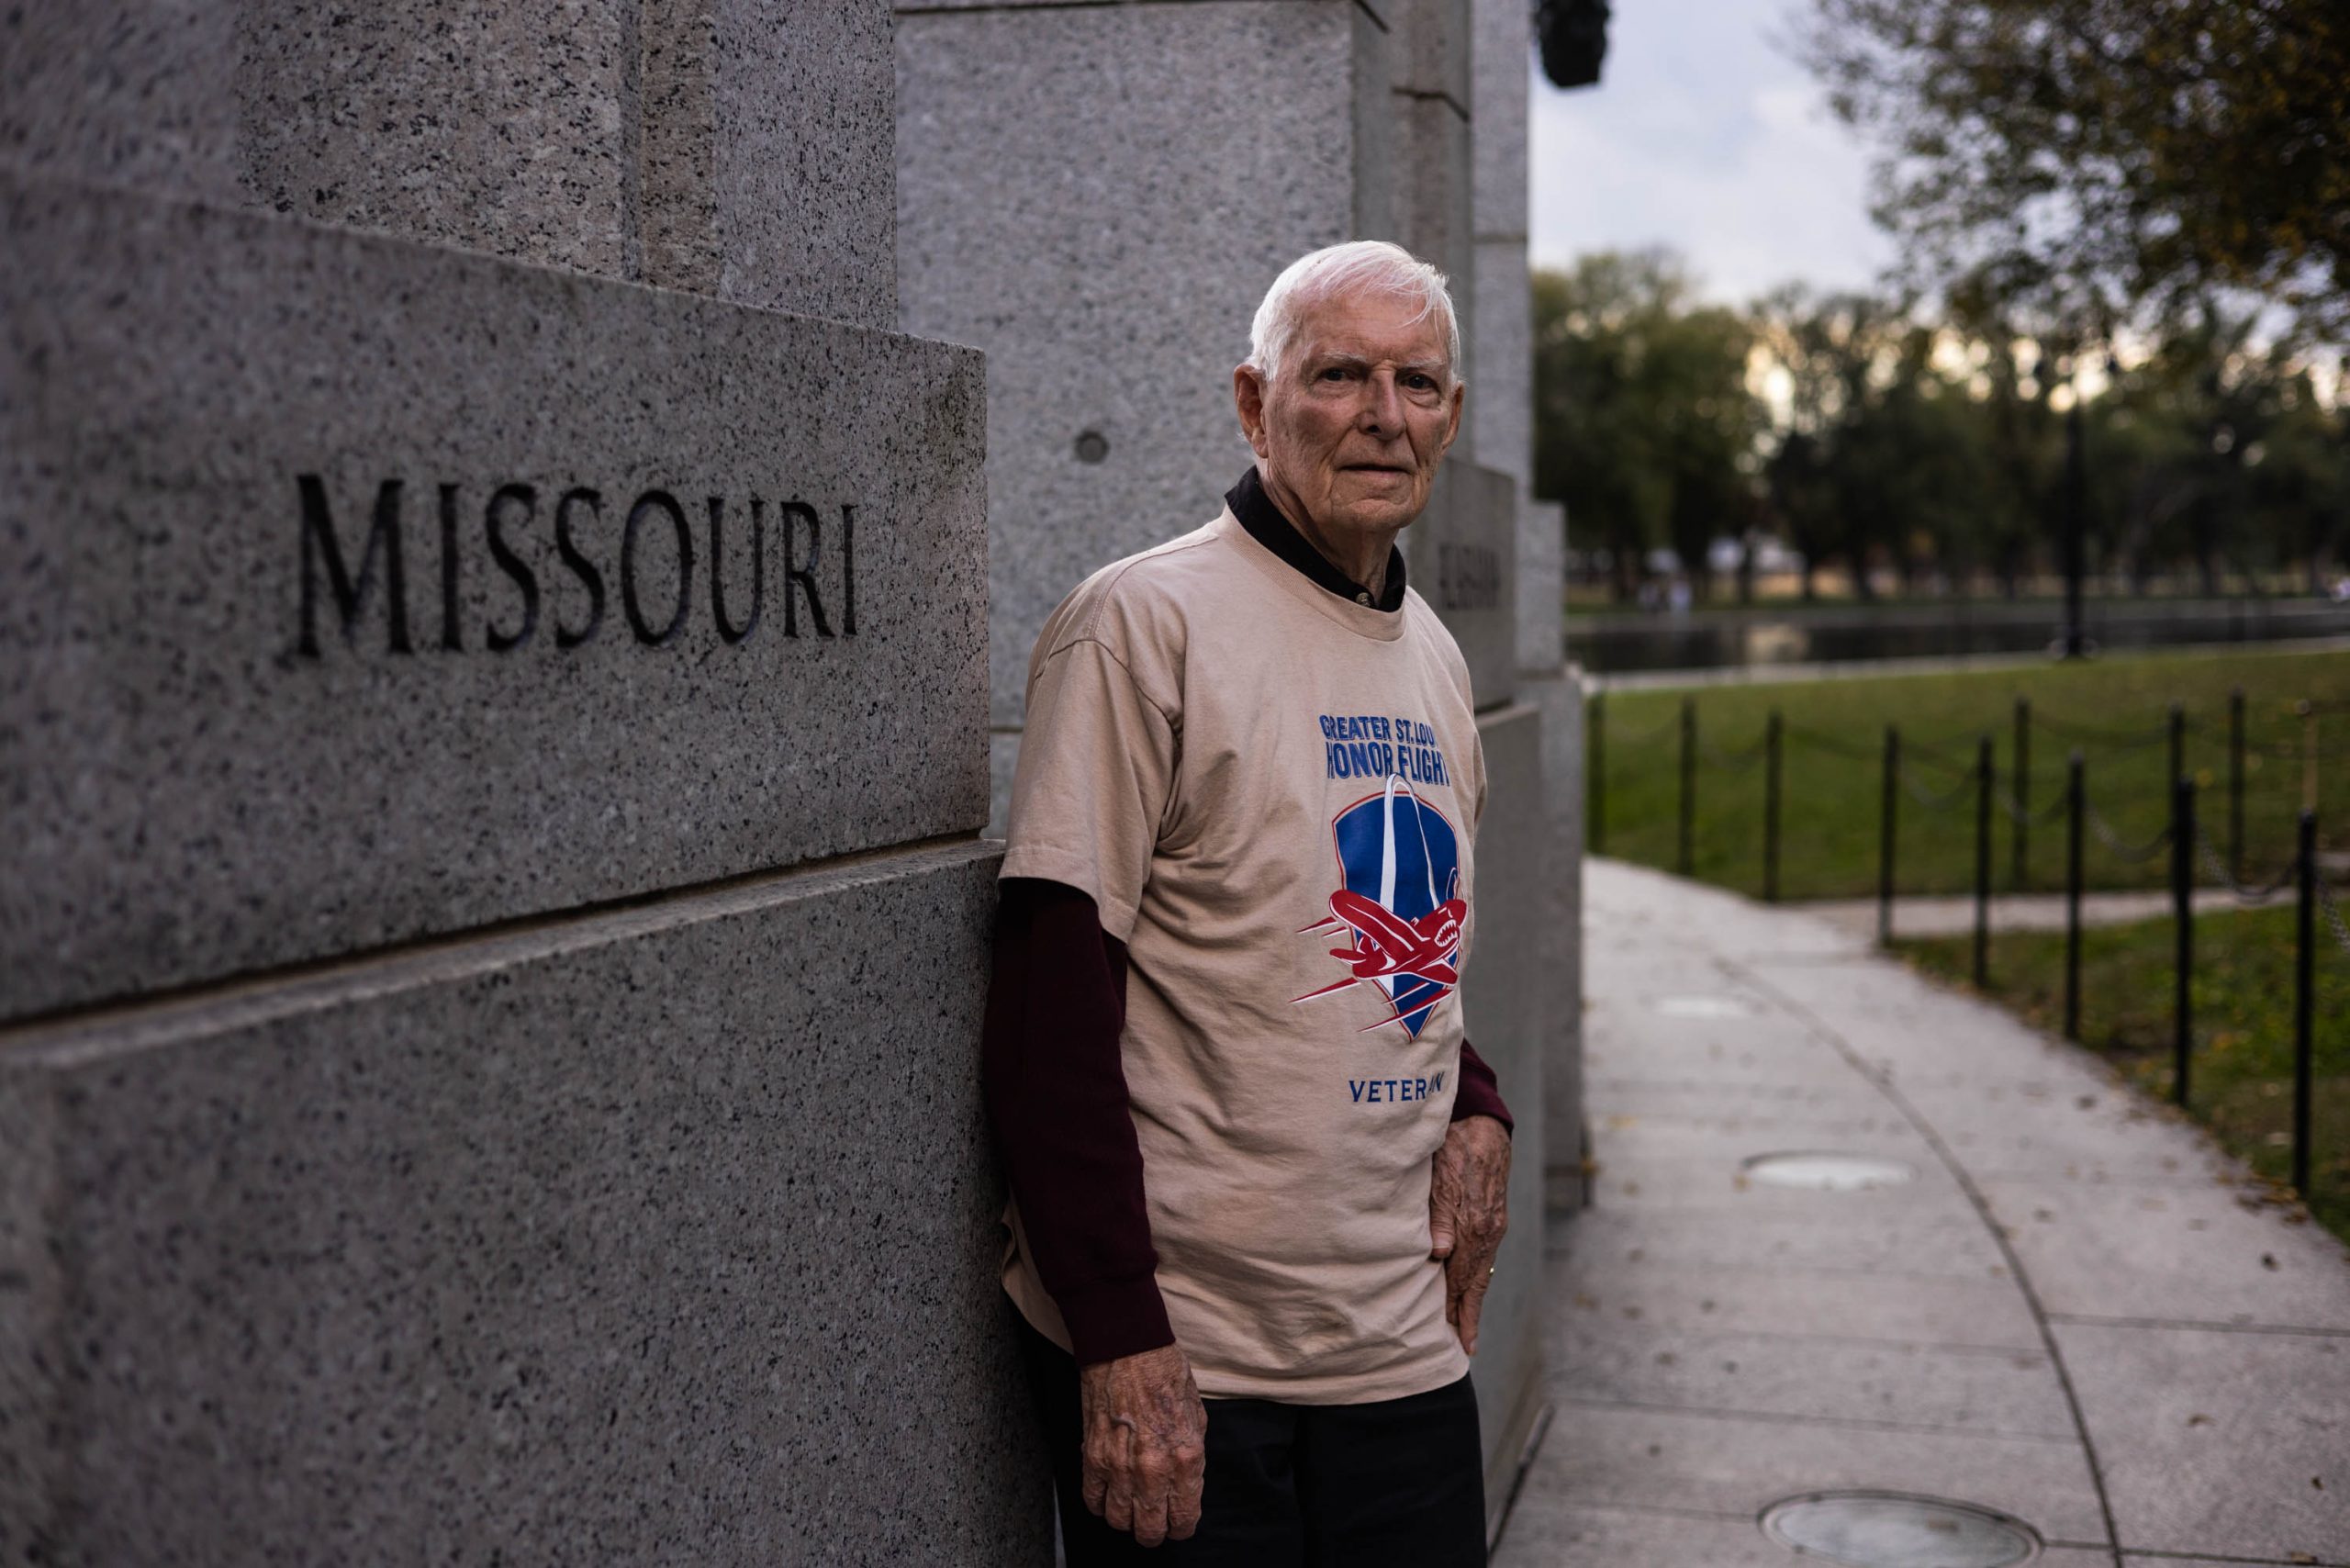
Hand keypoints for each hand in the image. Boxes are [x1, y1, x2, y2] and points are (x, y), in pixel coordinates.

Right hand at [1077, 1343, 1207, 1545]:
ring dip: (1126, 1520)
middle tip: (1156, 1524)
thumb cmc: (1165, 1374)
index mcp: (1186, 1458)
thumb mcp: (1197, 1414)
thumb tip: (1186, 1483)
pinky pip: (1092, 1499)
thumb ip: (1192, 1455)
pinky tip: (1109, 1495)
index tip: (1180, 1524)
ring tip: (1131, 1509)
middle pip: (1149, 1530)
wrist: (1127, 1347)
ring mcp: (1119, 1466)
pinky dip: (1100, 1504)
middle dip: (1155, 1533)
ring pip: (1118, 1520)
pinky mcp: (1093, 1456)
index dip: (1183, 1527)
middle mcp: (1152, 1469)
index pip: (1184, 1518)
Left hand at [1429, 1114, 1510, 1353]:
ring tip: (1466, 1322)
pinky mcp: (1495, 1217)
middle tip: (1466, 1346)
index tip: (1454, 1338)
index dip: (1457, 1310)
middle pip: (1476, 1282)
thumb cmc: (1453, 1148)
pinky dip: (1477, 1275)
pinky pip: (1485, 1255)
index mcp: (1473, 1227)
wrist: (1483, 1124)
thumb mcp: (1439, 1179)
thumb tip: (1438, 1256)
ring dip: (1472, 1298)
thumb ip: (1438, 1218)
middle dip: (1469, 1314)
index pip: (1462, 1279)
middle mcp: (1488, 1232)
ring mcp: (1495, 1225)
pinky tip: (1471, 1283)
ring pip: (1481, 1270)